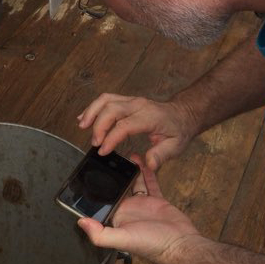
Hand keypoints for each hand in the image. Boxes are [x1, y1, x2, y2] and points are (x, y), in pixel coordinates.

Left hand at [77, 162, 201, 263]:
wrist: (180, 245)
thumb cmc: (151, 245)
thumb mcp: (122, 239)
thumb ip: (100, 233)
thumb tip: (81, 222)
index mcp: (117, 219)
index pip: (104, 201)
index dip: (97, 190)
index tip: (91, 174)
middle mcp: (128, 210)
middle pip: (118, 189)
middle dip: (113, 177)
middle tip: (108, 160)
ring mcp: (143, 204)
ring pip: (134, 184)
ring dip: (129, 172)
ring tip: (124, 158)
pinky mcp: (157, 200)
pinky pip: (150, 183)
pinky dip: (147, 172)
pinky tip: (142, 161)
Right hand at [78, 93, 198, 169]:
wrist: (183, 114)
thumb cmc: (178, 130)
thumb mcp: (176, 146)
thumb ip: (161, 155)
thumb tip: (148, 164)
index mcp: (150, 117)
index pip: (125, 125)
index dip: (111, 137)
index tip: (103, 151)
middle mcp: (139, 105)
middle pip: (111, 109)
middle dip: (99, 126)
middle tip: (94, 143)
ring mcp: (131, 100)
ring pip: (106, 100)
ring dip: (92, 112)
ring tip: (81, 126)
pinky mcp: (126, 100)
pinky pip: (106, 99)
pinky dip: (93, 107)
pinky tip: (84, 117)